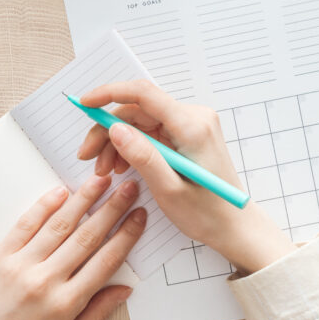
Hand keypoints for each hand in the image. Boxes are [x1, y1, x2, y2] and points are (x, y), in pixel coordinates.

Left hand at [0, 176, 145, 319]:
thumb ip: (96, 313)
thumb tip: (125, 289)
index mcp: (65, 305)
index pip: (106, 261)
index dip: (127, 235)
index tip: (140, 216)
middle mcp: (45, 282)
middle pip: (87, 237)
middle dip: (112, 209)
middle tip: (129, 187)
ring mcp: (20, 267)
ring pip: (59, 225)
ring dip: (83, 199)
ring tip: (101, 179)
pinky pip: (25, 225)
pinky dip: (44, 206)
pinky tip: (60, 191)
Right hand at [76, 79, 294, 273]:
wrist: (234, 226)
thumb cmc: (207, 213)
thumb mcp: (169, 190)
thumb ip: (142, 156)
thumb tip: (114, 128)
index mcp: (192, 126)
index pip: (144, 94)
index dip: (109, 93)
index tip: (84, 103)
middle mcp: (193, 117)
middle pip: (137, 110)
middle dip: (108, 131)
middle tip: (88, 158)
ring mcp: (191, 124)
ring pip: (140, 121)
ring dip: (117, 142)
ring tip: (105, 170)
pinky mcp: (186, 134)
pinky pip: (150, 131)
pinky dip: (132, 146)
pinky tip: (123, 166)